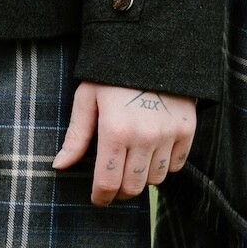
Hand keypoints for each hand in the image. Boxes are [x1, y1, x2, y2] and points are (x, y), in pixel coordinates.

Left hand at [53, 82, 195, 205]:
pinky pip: (176, 165)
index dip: (101, 197)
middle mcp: (144, 137)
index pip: (108, 182)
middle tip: (113, 184)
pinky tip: (152, 153)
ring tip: (132, 165)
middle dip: (120, 191)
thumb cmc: (111, 75)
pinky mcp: (187, 129)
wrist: (152, 49)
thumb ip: (76, 136)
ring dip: (142, 179)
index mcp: (115, 131)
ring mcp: (169, 134)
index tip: (98, 199)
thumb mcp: (87, 99)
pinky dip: (164, 166)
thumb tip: (59, 166)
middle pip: (133, 186)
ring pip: (156, 179)